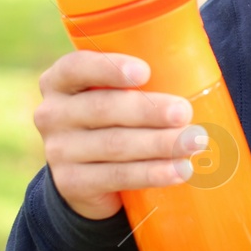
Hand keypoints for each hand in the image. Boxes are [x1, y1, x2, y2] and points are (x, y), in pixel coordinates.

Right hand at [33, 50, 202, 220]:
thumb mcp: (113, 93)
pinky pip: (116, 176)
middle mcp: (52, 113)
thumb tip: (198, 68)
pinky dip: (152, 173)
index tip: (144, 72)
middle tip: (185, 112)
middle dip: (149, 110)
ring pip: (115, 144)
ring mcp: (58, 150)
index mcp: (60, 80)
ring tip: (194, 142)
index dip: (109, 68)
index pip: (76, 67)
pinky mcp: (71, 183)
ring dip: (159, 144)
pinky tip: (178, 171)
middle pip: (103, 108)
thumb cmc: (114, 118)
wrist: (86, 176)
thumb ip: (138, 79)